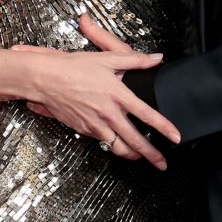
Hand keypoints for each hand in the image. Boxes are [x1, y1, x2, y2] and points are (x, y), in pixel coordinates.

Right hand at [13, 35, 177, 170]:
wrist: (45, 79)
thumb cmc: (73, 67)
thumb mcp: (107, 58)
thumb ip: (135, 60)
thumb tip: (156, 58)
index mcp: (117, 95)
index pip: (146, 115)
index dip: (163, 127)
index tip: (175, 137)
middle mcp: (108, 113)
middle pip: (134, 140)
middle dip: (151, 155)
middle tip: (162, 164)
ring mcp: (95, 124)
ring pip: (117, 147)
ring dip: (132, 155)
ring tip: (142, 159)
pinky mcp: (84, 129)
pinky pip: (102, 142)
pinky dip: (112, 146)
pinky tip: (118, 146)